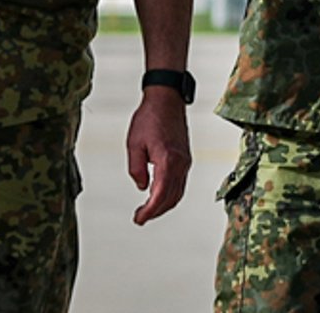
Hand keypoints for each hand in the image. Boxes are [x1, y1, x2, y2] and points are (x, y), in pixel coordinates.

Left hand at [125, 88, 190, 224]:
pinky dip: (169, 194)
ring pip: (178, 193)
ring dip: (163, 205)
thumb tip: (142, 187)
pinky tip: (158, 195)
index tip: (139, 219)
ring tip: (147, 210)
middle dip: (156, 211)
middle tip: (140, 217)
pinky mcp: (185, 158)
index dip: (149, 211)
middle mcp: (180, 163)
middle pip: (171, 198)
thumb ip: (136, 168)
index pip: (159, 195)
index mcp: (167, 160)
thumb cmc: (149, 117)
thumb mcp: (134, 143)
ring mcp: (185, 162)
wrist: (167, 99)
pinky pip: (180, 183)